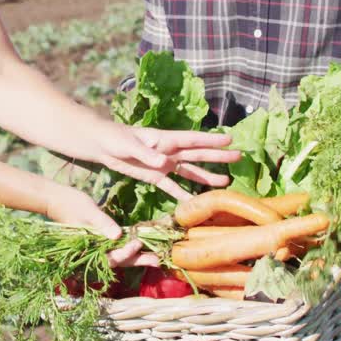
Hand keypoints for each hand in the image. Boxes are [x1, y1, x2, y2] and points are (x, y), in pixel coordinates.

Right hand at [43, 185, 160, 267]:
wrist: (56, 199)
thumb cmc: (70, 204)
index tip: (137, 243)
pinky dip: (130, 246)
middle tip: (158, 261)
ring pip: (120, 255)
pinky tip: (143, 245)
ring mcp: (99, 244)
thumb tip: (118, 235)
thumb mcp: (88, 211)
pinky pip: (118, 245)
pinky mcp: (102, 237)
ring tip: (156, 258)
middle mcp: (96, 250)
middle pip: (120, 260)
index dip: (126, 252)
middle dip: (139, 260)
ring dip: (138, 256)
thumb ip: (102, 223)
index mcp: (90, 247)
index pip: (111, 257)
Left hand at [91, 122, 241, 201]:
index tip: (230, 139)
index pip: (192, 139)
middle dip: (217, 156)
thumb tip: (165, 162)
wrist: (101, 145)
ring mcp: (163, 164)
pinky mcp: (154, 176)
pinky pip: (171, 186)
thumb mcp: (129, 145)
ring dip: (206, 176)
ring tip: (225, 181)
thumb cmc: (115, 138)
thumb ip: (146, 154)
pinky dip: (182, 194)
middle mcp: (168, 151)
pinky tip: (193, 202)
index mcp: (164, 139)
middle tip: (238, 156)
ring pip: (189, 171)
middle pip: (197, 154)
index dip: (211, 139)